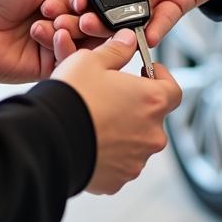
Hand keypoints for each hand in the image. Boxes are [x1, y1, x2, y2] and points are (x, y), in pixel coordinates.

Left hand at [0, 0, 88, 82]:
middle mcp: (65, 10)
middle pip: (95, 11)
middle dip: (85, 9)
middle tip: (72, 6)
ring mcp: (61, 35)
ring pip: (88, 34)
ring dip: (74, 26)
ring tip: (53, 22)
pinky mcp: (54, 59)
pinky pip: (73, 56)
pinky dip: (64, 46)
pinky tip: (45, 36)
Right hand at [52, 28, 181, 193]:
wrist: (47, 138)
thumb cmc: (72, 98)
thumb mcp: (91, 60)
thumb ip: (117, 50)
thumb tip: (128, 41)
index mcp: (152, 101)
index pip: (173, 89)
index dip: (162, 78)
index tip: (147, 72)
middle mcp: (151, 134)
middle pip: (153, 116)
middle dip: (137, 105)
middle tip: (114, 95)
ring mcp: (136, 161)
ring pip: (136, 141)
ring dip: (124, 130)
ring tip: (97, 117)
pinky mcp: (118, 180)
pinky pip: (120, 162)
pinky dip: (110, 152)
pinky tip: (90, 139)